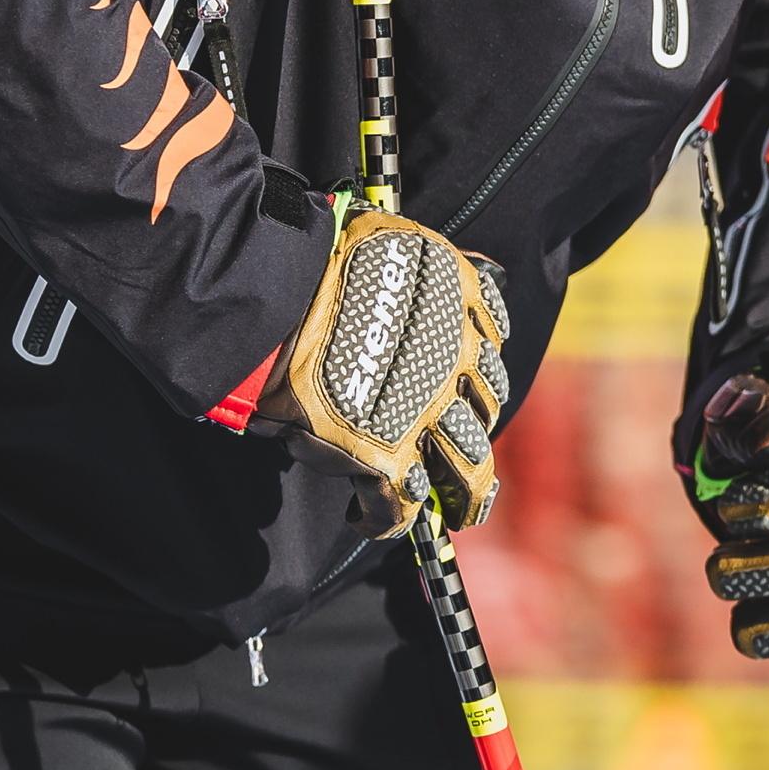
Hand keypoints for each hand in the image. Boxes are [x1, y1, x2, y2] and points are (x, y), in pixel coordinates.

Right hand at [263, 203, 510, 537]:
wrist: (278, 292)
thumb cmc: (312, 260)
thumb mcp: (384, 247)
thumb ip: (403, 273)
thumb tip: (384, 280)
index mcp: (460, 297)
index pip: (490, 337)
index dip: (476, 368)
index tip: (468, 387)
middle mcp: (457, 355)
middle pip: (488, 403)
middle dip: (480, 432)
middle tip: (475, 466)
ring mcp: (428, 407)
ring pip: (467, 459)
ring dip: (460, 487)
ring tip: (455, 509)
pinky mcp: (388, 452)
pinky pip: (401, 502)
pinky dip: (386, 518)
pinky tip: (368, 522)